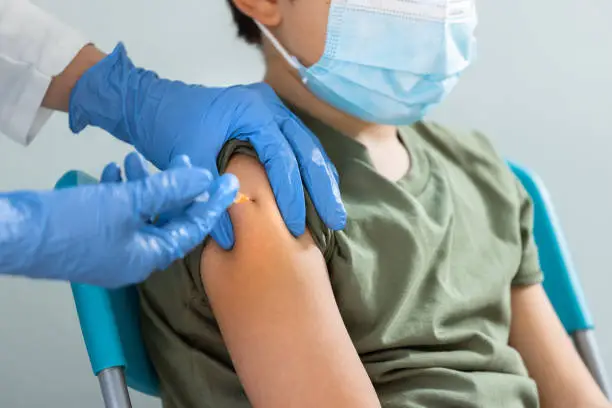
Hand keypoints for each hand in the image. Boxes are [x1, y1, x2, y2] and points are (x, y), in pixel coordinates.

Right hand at [0, 152, 237, 287]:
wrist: (15, 234)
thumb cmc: (71, 224)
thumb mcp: (127, 202)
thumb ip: (168, 190)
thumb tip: (202, 180)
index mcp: (149, 256)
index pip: (192, 229)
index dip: (212, 204)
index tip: (229, 183)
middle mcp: (135, 256)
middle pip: (168, 219)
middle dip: (176, 188)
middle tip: (185, 162)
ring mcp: (114, 249)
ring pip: (142, 213)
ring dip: (144, 184)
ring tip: (136, 159)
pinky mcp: (95, 237)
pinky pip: (119, 213)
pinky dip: (122, 191)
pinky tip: (116, 170)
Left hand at [68, 43, 345, 248]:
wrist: (152, 104)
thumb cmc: (168, 127)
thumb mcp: (188, 160)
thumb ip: (211, 196)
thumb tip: (233, 239)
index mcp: (253, 110)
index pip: (282, 157)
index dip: (290, 194)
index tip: (294, 227)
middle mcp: (270, 107)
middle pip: (307, 149)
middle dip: (322, 188)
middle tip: (336, 220)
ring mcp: (272, 111)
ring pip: (308, 148)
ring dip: (321, 180)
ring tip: (335, 212)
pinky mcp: (269, 121)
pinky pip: (297, 147)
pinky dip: (308, 172)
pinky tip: (318, 193)